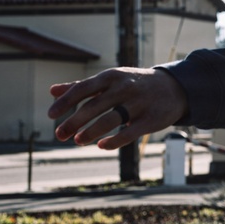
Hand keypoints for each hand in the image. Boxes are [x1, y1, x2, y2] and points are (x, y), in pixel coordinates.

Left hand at [48, 67, 187, 149]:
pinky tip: (102, 146)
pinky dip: (114, 141)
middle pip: (94, 106)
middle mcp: (125, 88)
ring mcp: (139, 104)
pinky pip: (130, 132)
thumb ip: (82, 87)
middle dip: (74, 122)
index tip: (51, 115)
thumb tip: (51, 91)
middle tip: (59, 135)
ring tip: (78, 141)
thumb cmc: (134, 84)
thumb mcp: (110, 80)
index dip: (65, 102)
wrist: (174, 87)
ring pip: (110, 120)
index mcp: (112, 77)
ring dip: (91, 132)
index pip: (83, 88)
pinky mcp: (152, 119)